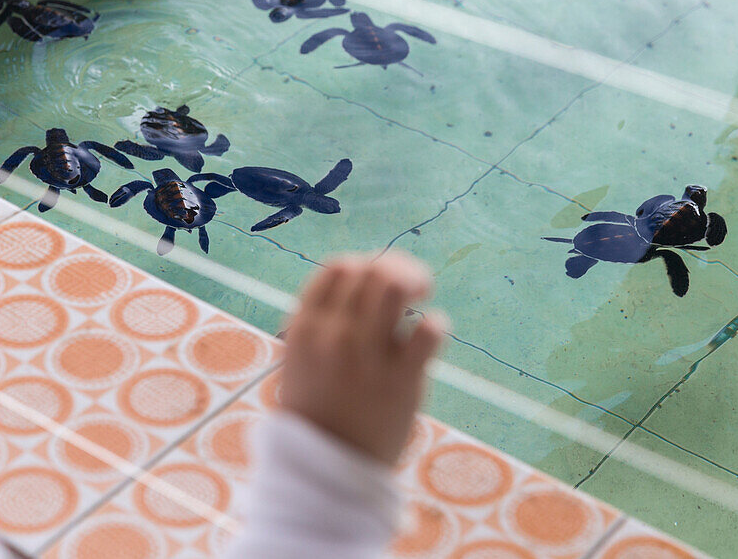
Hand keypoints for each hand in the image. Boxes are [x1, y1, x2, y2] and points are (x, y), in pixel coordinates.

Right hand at [280, 252, 443, 465]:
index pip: (339, 268)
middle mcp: (334, 334)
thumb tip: (358, 280)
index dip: (365, 266)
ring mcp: (366, 355)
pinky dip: (436, 324)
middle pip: (371, 270)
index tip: (378, 283)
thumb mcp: (301, 361)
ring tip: (423, 297)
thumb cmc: (317, 414)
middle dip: (397, 267)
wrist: (325, 471)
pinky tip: (431, 335)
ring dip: (415, 281)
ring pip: (394, 285)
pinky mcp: (401, 378)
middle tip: (414, 287)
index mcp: (305, 328)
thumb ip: (322, 323)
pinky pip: (428, 329)